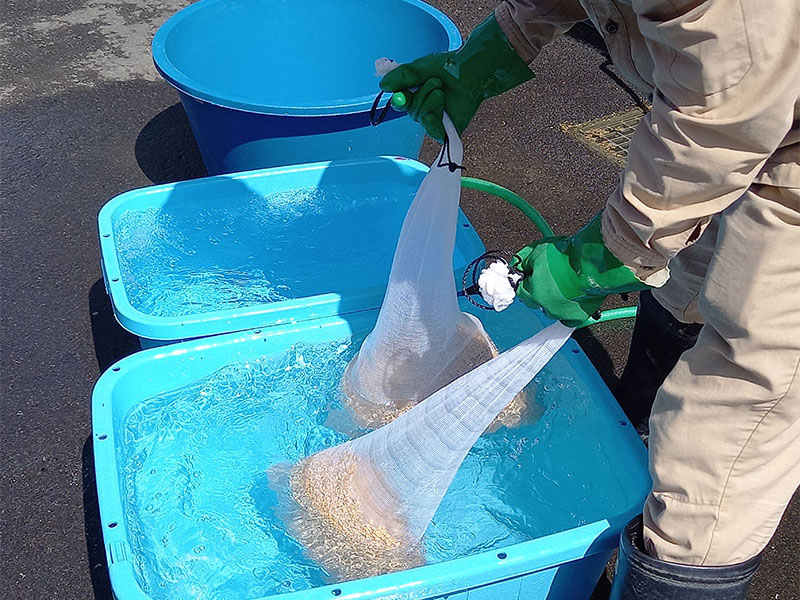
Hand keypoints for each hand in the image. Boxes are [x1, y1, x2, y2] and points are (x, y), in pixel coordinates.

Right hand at [379, 14, 533, 141]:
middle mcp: (422, 109)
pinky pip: (433, 131)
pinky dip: (433, 123)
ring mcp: (435, 120)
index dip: (399, 100)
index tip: (401, 95)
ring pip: (421, 118)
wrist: (473, 71)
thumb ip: (402, 76)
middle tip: (437, 83)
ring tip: (442, 92)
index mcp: (414, 94)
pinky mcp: (447, 130)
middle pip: (410, 110)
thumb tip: (383, 86)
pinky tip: (435, 113)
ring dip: (431, 102)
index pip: (399, 102)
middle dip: (422, 95)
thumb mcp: (422, 68)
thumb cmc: (450, 67)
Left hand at [513, 212, 650, 325]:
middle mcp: (545, 306)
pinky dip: (568, 309)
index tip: (533, 275)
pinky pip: (567, 318)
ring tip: (565, 284)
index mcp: (533, 292)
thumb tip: (516, 266)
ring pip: (551, 309)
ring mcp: (561, 313)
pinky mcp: (577, 317)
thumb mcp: (538, 250)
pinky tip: (572, 296)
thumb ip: (523, 261)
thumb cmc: (570, 255)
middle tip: (551, 277)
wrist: (596, 262)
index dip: (527, 281)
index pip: (521, 291)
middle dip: (539, 290)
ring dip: (554, 300)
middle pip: (535, 301)